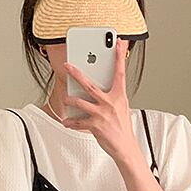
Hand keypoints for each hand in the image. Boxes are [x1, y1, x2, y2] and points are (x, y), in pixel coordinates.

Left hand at [62, 39, 140, 162]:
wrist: (126, 147)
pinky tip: (66, 121)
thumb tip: (100, 86)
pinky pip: (79, 122)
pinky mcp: (96, 126)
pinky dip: (71, 122)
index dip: (120, 57)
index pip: (120, 73)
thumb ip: (113, 95)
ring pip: (80, 102)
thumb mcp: (122, 107)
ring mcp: (102, 114)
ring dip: (69, 100)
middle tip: (67, 66)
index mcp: (119, 96)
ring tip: (65, 98)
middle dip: (76, 74)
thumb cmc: (122, 127)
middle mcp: (110, 103)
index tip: (119, 43)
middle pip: (90, 85)